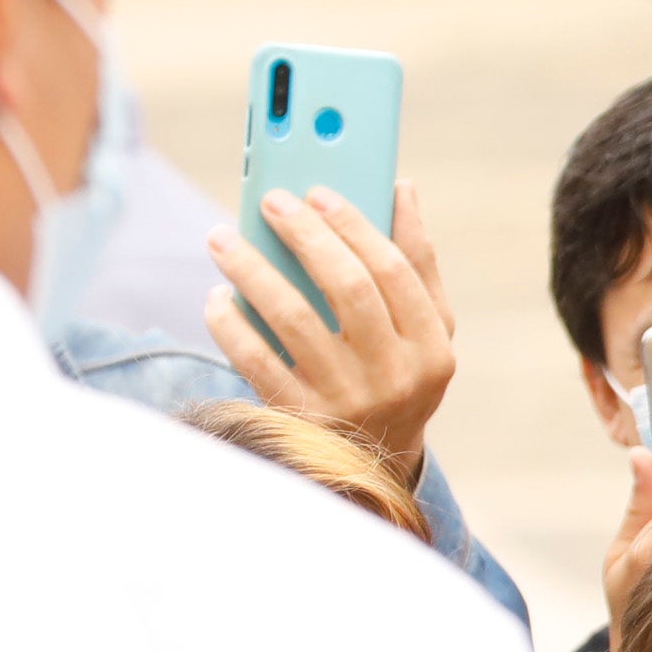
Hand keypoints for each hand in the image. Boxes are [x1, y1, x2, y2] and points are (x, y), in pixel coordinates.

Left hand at [206, 178, 458, 483]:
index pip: (395, 272)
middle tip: (271, 202)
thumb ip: (416, 263)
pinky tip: (218, 298)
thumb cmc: (397, 374)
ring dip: (253, 271)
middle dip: (305, 236)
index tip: (317, 193)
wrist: (373, 461)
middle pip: (348, 288)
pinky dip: (231, 324)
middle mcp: (397, 376)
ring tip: (222, 239)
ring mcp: (349, 400)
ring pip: (294, 319)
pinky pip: (256, 361)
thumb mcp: (424, 330)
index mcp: (433, 348)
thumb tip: (402, 189)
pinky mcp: (302, 419)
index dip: (355, 227)